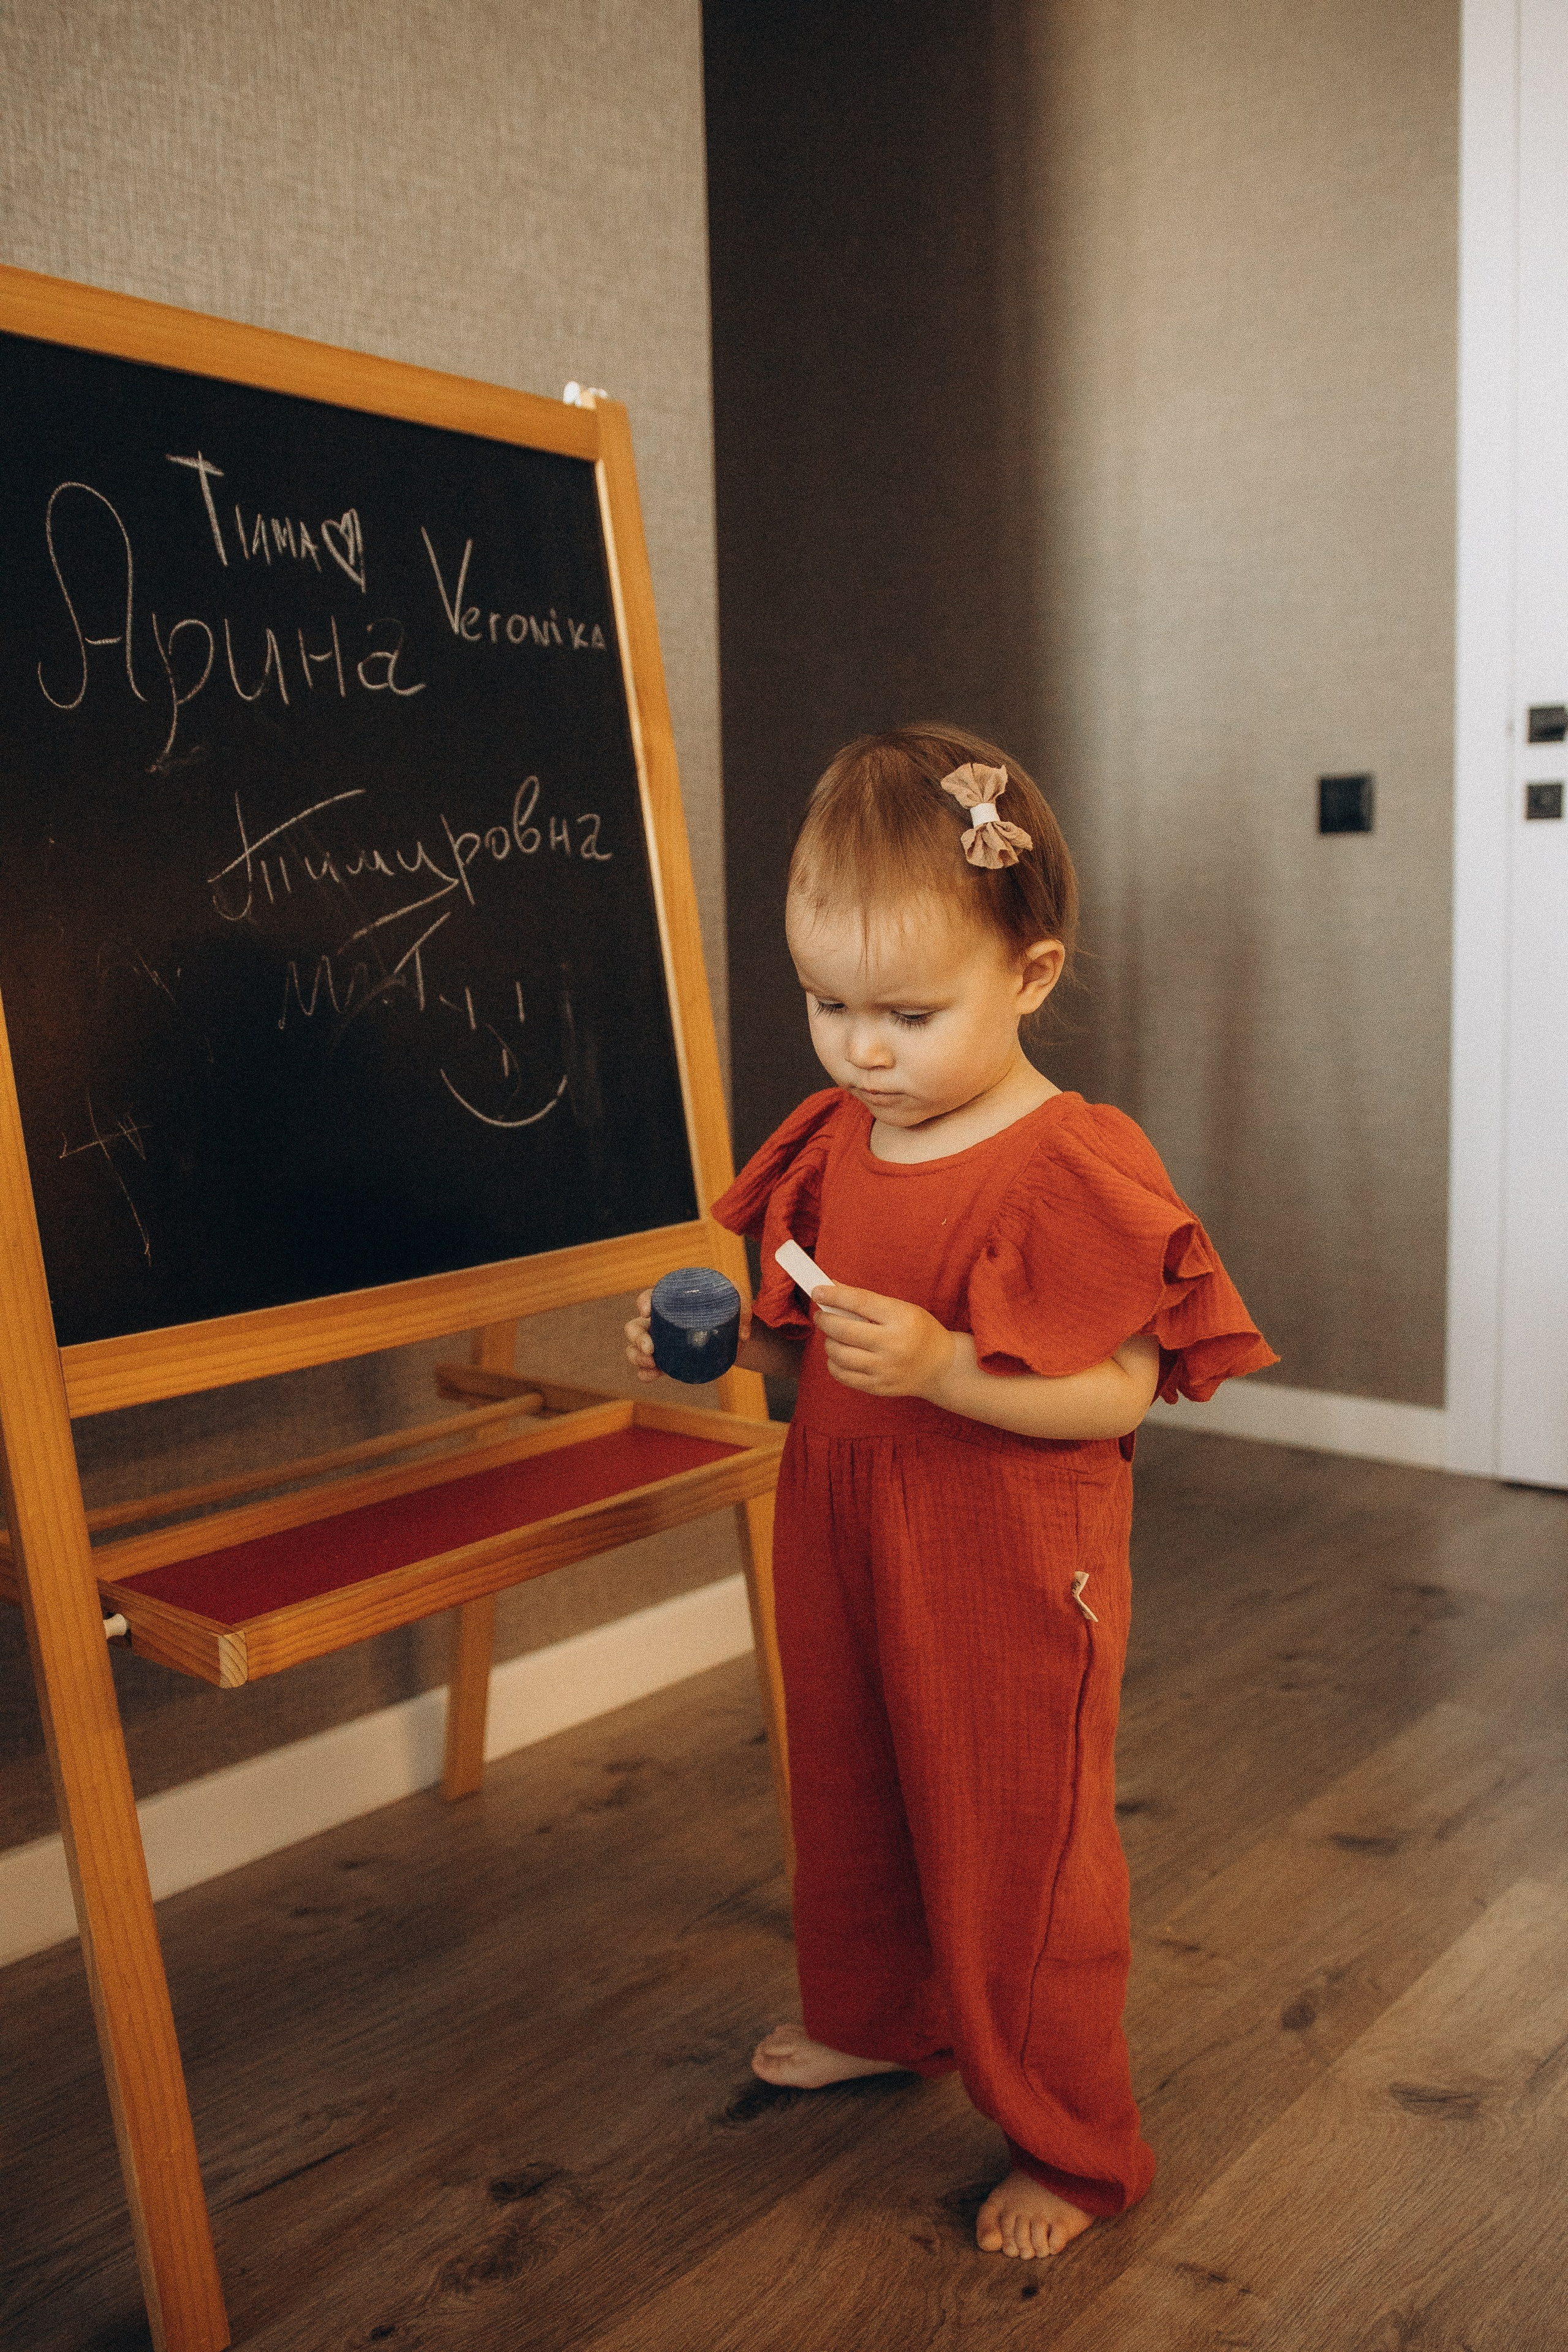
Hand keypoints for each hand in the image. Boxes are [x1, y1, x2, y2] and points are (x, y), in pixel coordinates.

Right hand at [625, 1288, 753, 1383]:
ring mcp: (661, 1343)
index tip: (647, 1311)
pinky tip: (651, 1375)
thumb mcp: (737, 1299)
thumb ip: (741, 1304)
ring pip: (635, 1349)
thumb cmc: (730, 1311)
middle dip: (636, 1337)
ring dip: (637, 1357)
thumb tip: (741, 1335)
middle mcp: (661, 1321)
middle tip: (650, 1348)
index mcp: (672, 1301)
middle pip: (635, 1326)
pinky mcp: (667, 1361)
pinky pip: (647, 1368)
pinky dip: (645, 1373)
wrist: (734, 1335)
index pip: (650, 1297)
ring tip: (652, 1364)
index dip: (643, 1302)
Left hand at [811, 1284, 956, 1398]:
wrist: (942, 1368)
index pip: (859, 1302)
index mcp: (901, 1319)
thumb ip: (867, 1301)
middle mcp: (893, 1345)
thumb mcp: (901, 1309)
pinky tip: (840, 1355)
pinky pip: (843, 1375)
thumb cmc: (919, 1332)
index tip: (817, 1291)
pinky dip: (834, 1362)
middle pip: (843, 1330)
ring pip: (839, 1354)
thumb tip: (831, 1288)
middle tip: (821, 1315)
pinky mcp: (878, 1387)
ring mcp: (885, 1369)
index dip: (834, 1296)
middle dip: (825, 1320)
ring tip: (834, 1336)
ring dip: (829, 1342)